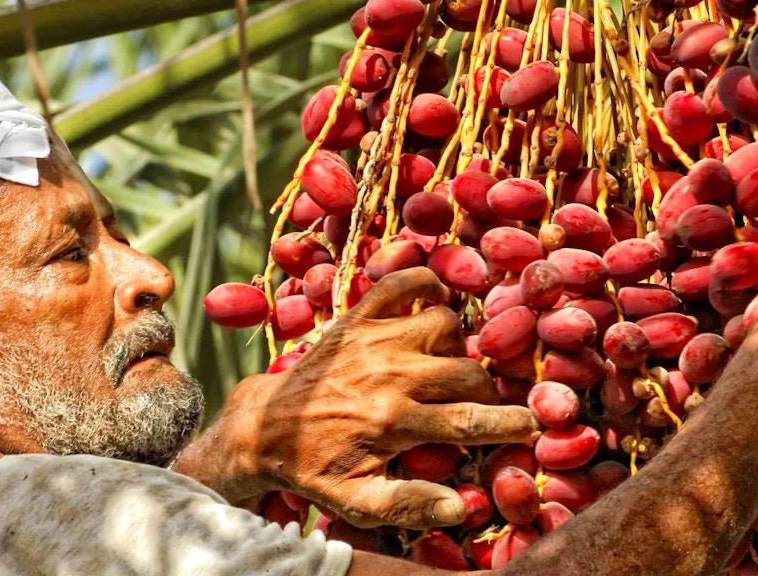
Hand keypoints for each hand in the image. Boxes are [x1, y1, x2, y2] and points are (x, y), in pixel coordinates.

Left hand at [174, 267, 537, 529]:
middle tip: (480, 401)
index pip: (470, 421)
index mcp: (392, 422)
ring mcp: (372, 340)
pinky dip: (424, 283)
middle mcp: (388, 375)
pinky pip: (400, 284)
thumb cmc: (315, 465)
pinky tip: (436, 301)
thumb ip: (407, 503)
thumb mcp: (355, 499)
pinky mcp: (355, 318)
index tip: (534, 424)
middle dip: (485, 389)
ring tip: (448, 363)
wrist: (265, 426)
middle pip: (466, 372)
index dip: (510, 422)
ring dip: (456, 344)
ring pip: (444, 325)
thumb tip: (459, 506)